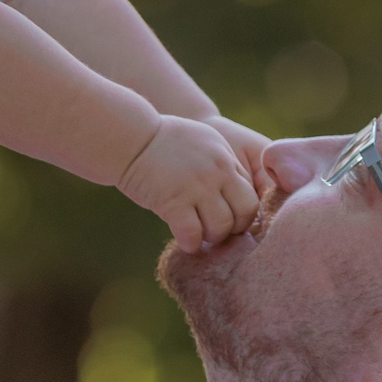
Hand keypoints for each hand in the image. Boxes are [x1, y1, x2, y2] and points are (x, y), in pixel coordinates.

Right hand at [117, 116, 258, 249]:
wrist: (129, 138)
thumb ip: (220, 163)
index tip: (229, 221)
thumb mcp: (201, 140)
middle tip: (216, 231)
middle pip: (245, 212)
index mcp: (225, 158)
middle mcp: (217, 172)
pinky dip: (191, 243)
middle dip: (234, 228)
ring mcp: (196, 187)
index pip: (252, 194)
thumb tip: (232, 188)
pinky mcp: (173, 200)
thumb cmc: (160, 141)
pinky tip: (184, 241)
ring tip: (198, 235)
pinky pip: (192, 233)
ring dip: (211, 237)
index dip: (242, 213)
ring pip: (221, 227)